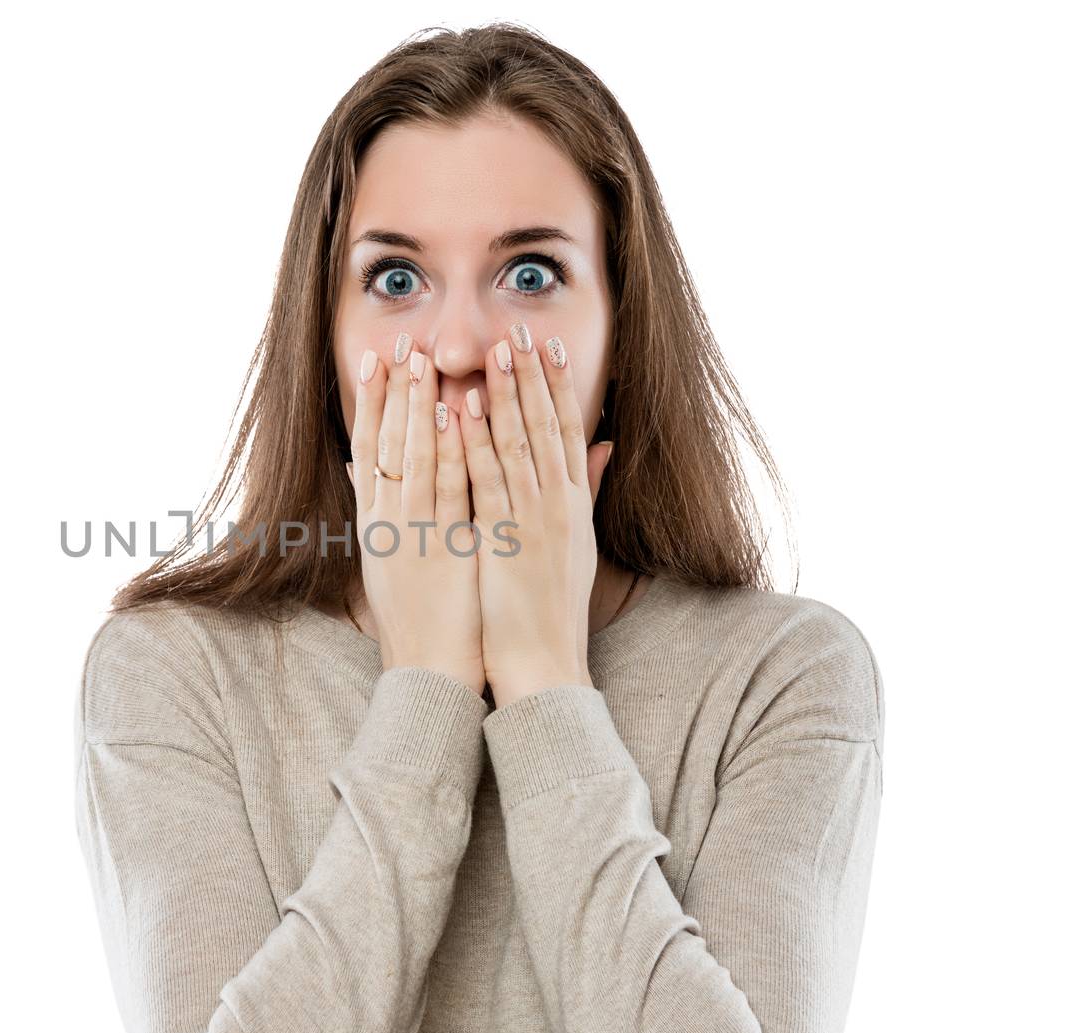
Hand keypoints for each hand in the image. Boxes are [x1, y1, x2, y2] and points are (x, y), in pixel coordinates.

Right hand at [345, 339, 485, 695]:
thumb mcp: (385, 561)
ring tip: (422, 361)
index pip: (368, 449)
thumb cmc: (413, 622)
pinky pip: (446, 489)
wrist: (427, 674)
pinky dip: (448, 448)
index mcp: (374, 524)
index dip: (372, 402)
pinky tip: (453, 413)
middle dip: (392, 391)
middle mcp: (387, 523)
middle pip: (384, 444)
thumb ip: (375, 512)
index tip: (376, 360)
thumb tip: (358, 470)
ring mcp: (413, 533)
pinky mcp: (442, 547)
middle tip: (399, 342)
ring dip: (417, 406)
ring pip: (411, 457)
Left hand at [458, 326, 615, 704]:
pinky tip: (467, 408)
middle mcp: (557, 505)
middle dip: (532, 375)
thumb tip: (607, 444)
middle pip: (546, 427)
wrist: (544, 660)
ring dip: (508, 394)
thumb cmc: (552, 606)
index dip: (558, 385)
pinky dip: (478, 442)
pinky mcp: (505, 538)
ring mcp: (533, 520)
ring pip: (520, 444)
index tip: (548, 345)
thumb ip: (587, 488)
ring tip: (497, 351)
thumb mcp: (577, 542)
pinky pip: (488, 481)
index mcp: (572, 504)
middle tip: (520, 329)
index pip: (567, 431)